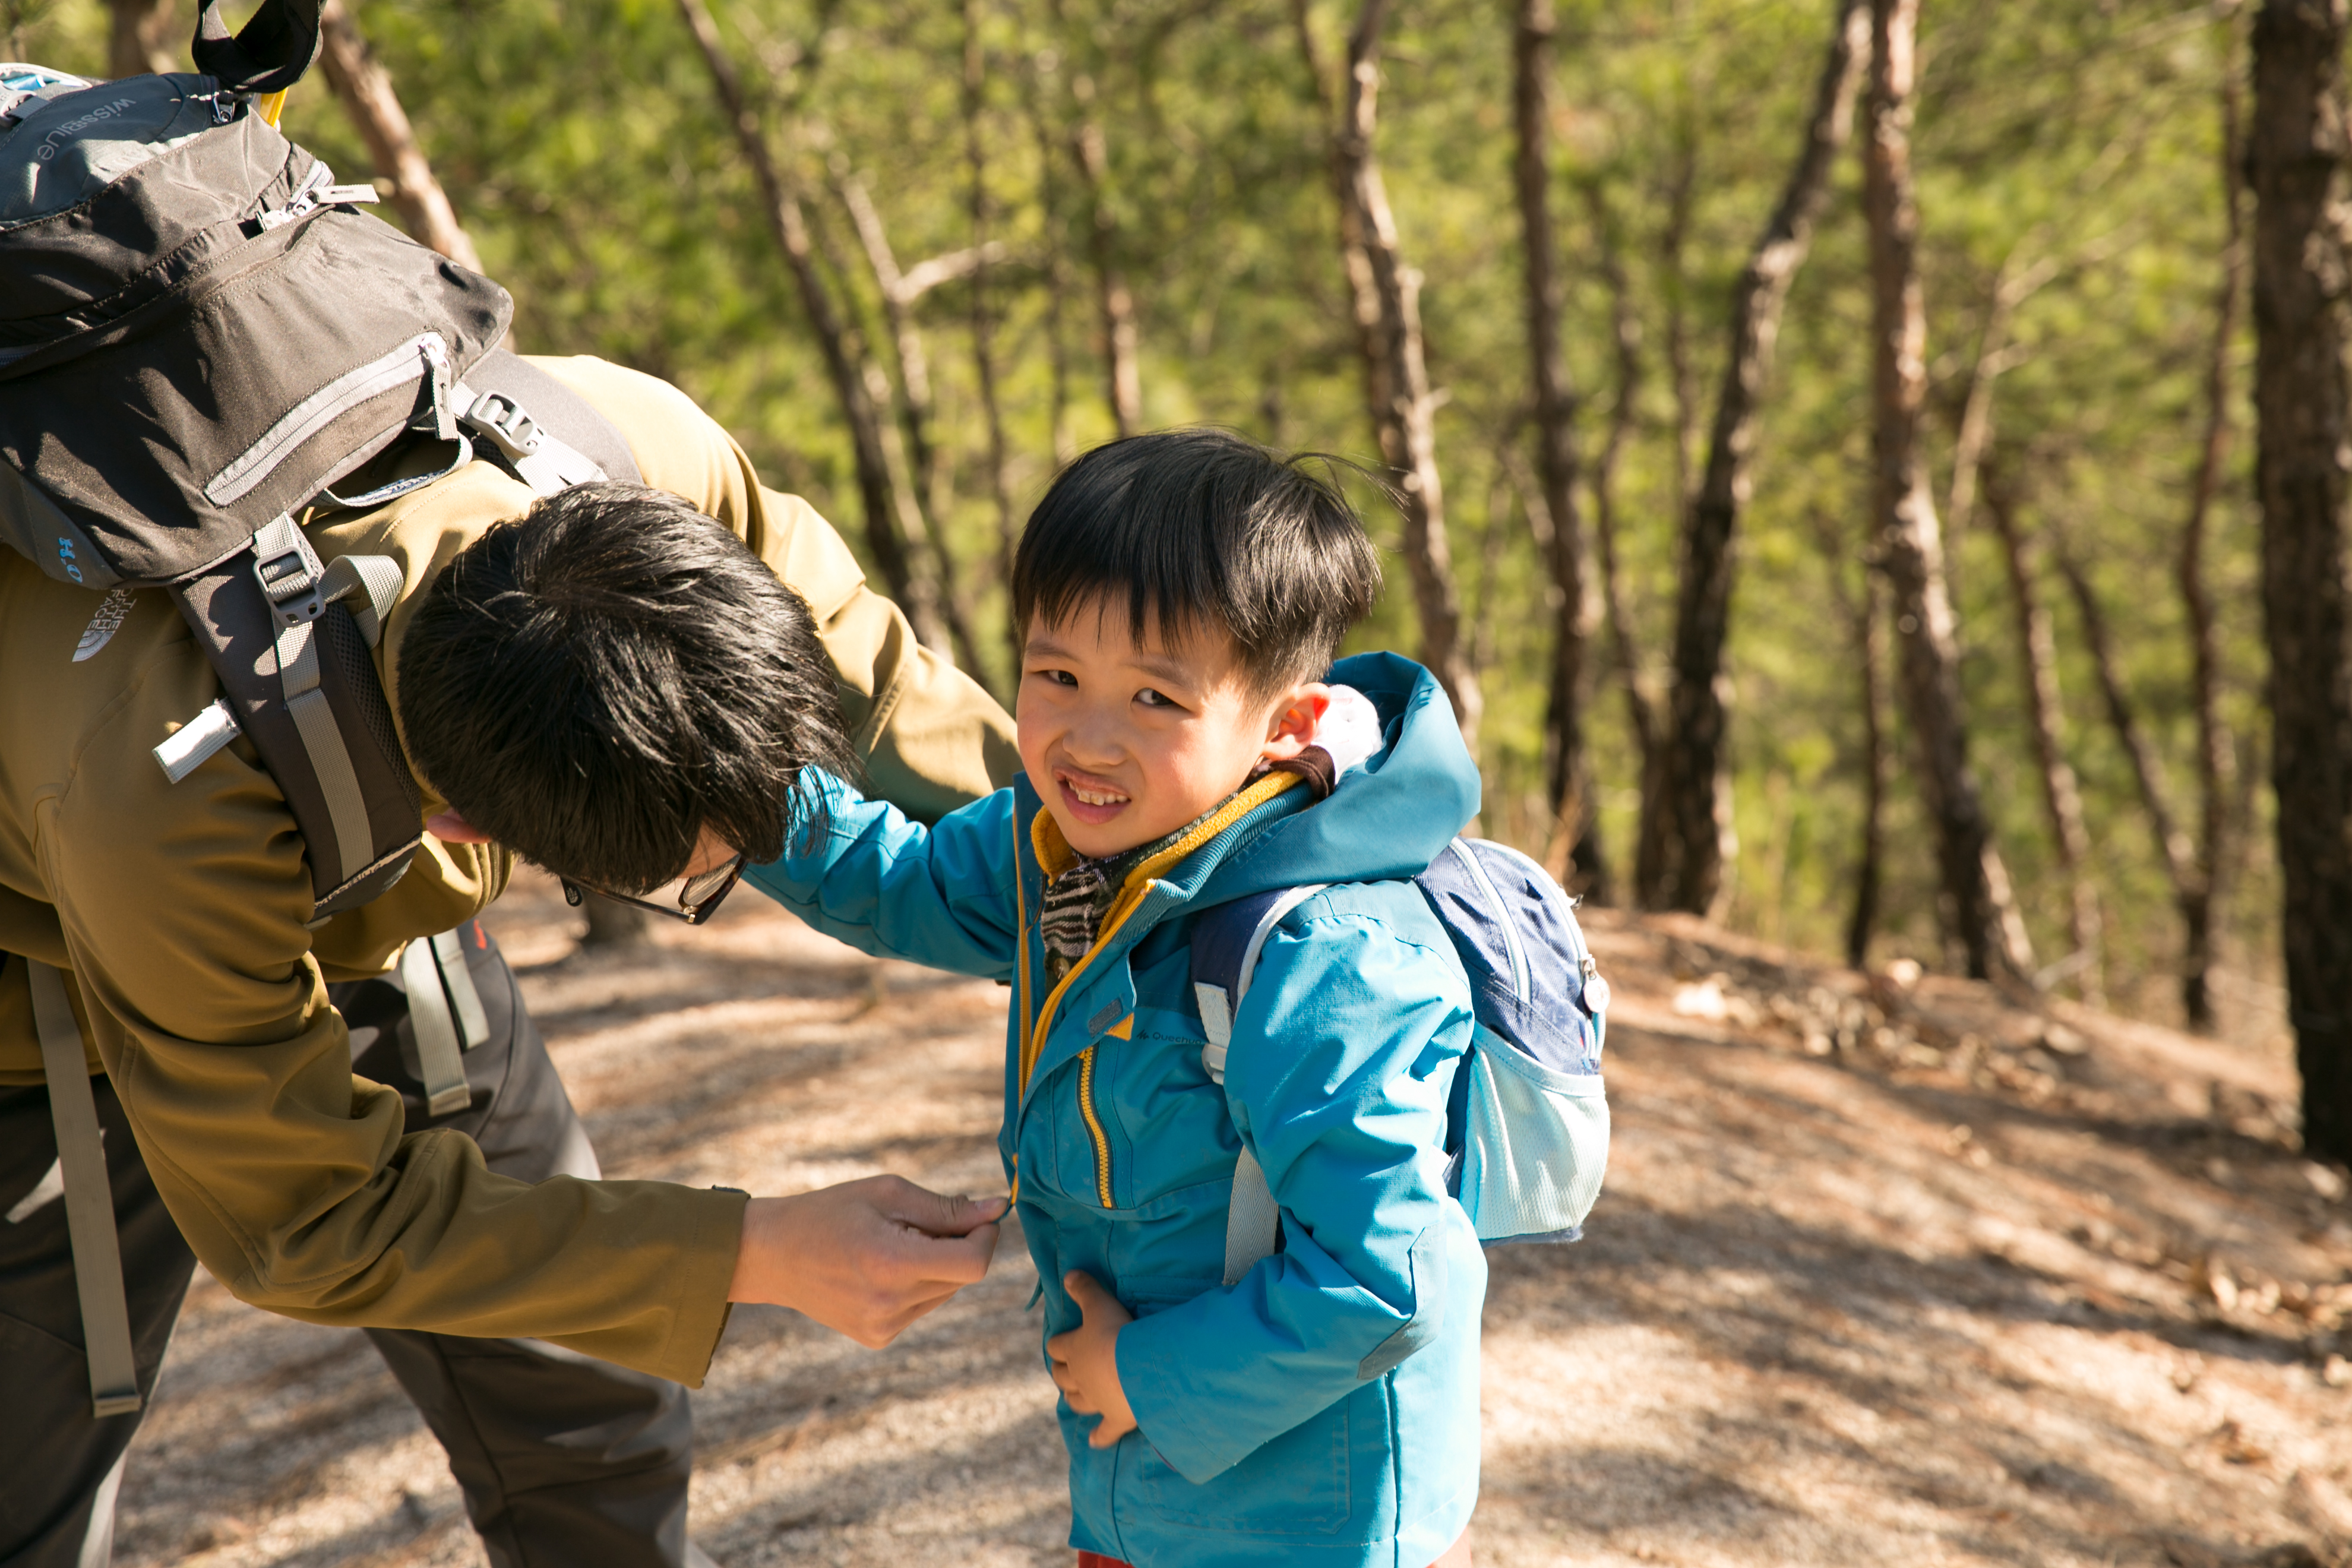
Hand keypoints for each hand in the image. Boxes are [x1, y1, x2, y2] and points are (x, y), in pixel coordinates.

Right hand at [727, 1176, 1005, 1347]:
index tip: (978, 1216)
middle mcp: (891, 1303)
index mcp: (893, 1263)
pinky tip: (881, 1269)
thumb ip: (946, 1208)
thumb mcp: (888, 1193)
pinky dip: (917, 1284)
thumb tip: (999, 1210)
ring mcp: (884, 1326)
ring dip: (938, 1265)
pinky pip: (922, 1307)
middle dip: (960, 1245)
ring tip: (895, 1244)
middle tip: (925, 1221)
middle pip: (962, 1277)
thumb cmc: (831, 1212)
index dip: (986, 1236)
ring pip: (946, 1292)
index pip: (974, 1263)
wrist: (773, 1254)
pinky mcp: (878, 1337)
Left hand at [1046, 1270, 1136, 1447]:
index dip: (1058, 1344)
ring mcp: (1096, 1401)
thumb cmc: (1117, 1333)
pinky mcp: (1115, 1418)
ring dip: (1074, 1398)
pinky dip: (1100, 1437)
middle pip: (1062, 1377)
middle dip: (1062, 1373)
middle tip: (1064, 1370)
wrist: (1137, 1370)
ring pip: (1077, 1401)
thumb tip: (1069, 1275)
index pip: (1058, 1346)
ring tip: (1073, 1397)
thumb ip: (1085, 1289)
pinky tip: (1094, 1443)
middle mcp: (1080, 1378)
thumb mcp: (1100, 1303)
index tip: (1059, 1343)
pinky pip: (1105, 1432)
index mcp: (1074, 1350)